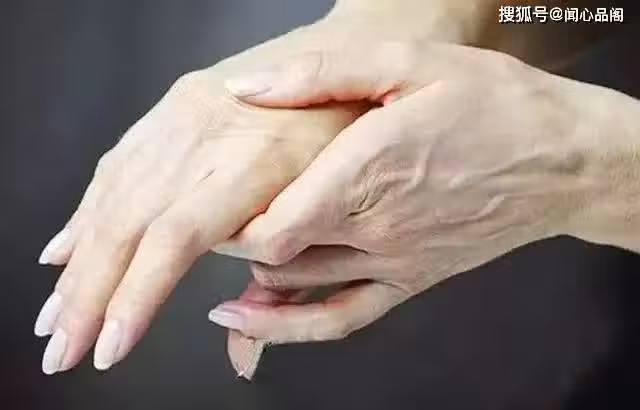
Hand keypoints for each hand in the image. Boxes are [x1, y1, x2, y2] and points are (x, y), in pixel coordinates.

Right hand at [33, 25, 368, 374]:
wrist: (355, 45)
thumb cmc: (359, 122)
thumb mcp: (344, 192)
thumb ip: (286, 259)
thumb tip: (245, 330)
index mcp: (253, 158)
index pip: (176, 236)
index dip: (137, 295)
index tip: (112, 345)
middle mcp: (206, 132)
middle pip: (130, 222)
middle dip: (89, 296)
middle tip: (61, 351)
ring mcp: (185, 114)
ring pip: (114, 196)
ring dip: (79, 262)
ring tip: (55, 314)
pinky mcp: (177, 105)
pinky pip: (120, 163)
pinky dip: (88, 211)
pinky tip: (67, 246)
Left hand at [212, 41, 629, 354]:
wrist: (562, 160)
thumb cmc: (493, 105)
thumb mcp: (409, 63)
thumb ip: (321, 74)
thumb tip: (248, 89)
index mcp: (366, 169)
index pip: (270, 222)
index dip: (225, 217)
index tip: (206, 197)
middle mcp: (374, 226)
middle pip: (272, 254)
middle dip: (227, 238)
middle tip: (200, 218)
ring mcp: (393, 262)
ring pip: (296, 287)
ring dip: (248, 276)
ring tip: (214, 256)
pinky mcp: (410, 281)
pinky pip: (340, 319)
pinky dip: (290, 328)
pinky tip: (250, 320)